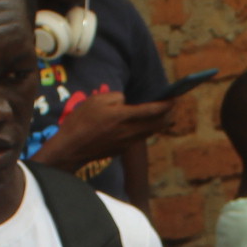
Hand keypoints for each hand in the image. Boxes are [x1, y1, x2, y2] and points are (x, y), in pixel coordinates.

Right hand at [36, 90, 176, 169]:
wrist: (71, 148)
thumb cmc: (81, 121)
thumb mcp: (97, 100)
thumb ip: (116, 98)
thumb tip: (126, 102)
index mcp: (124, 117)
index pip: (153, 110)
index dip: (167, 104)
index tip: (174, 97)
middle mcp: (130, 131)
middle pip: (158, 124)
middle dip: (168, 113)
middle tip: (171, 104)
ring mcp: (127, 142)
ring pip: (151, 132)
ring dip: (159, 123)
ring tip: (162, 113)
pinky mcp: (122, 149)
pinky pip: (140, 137)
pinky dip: (146, 129)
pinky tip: (143, 124)